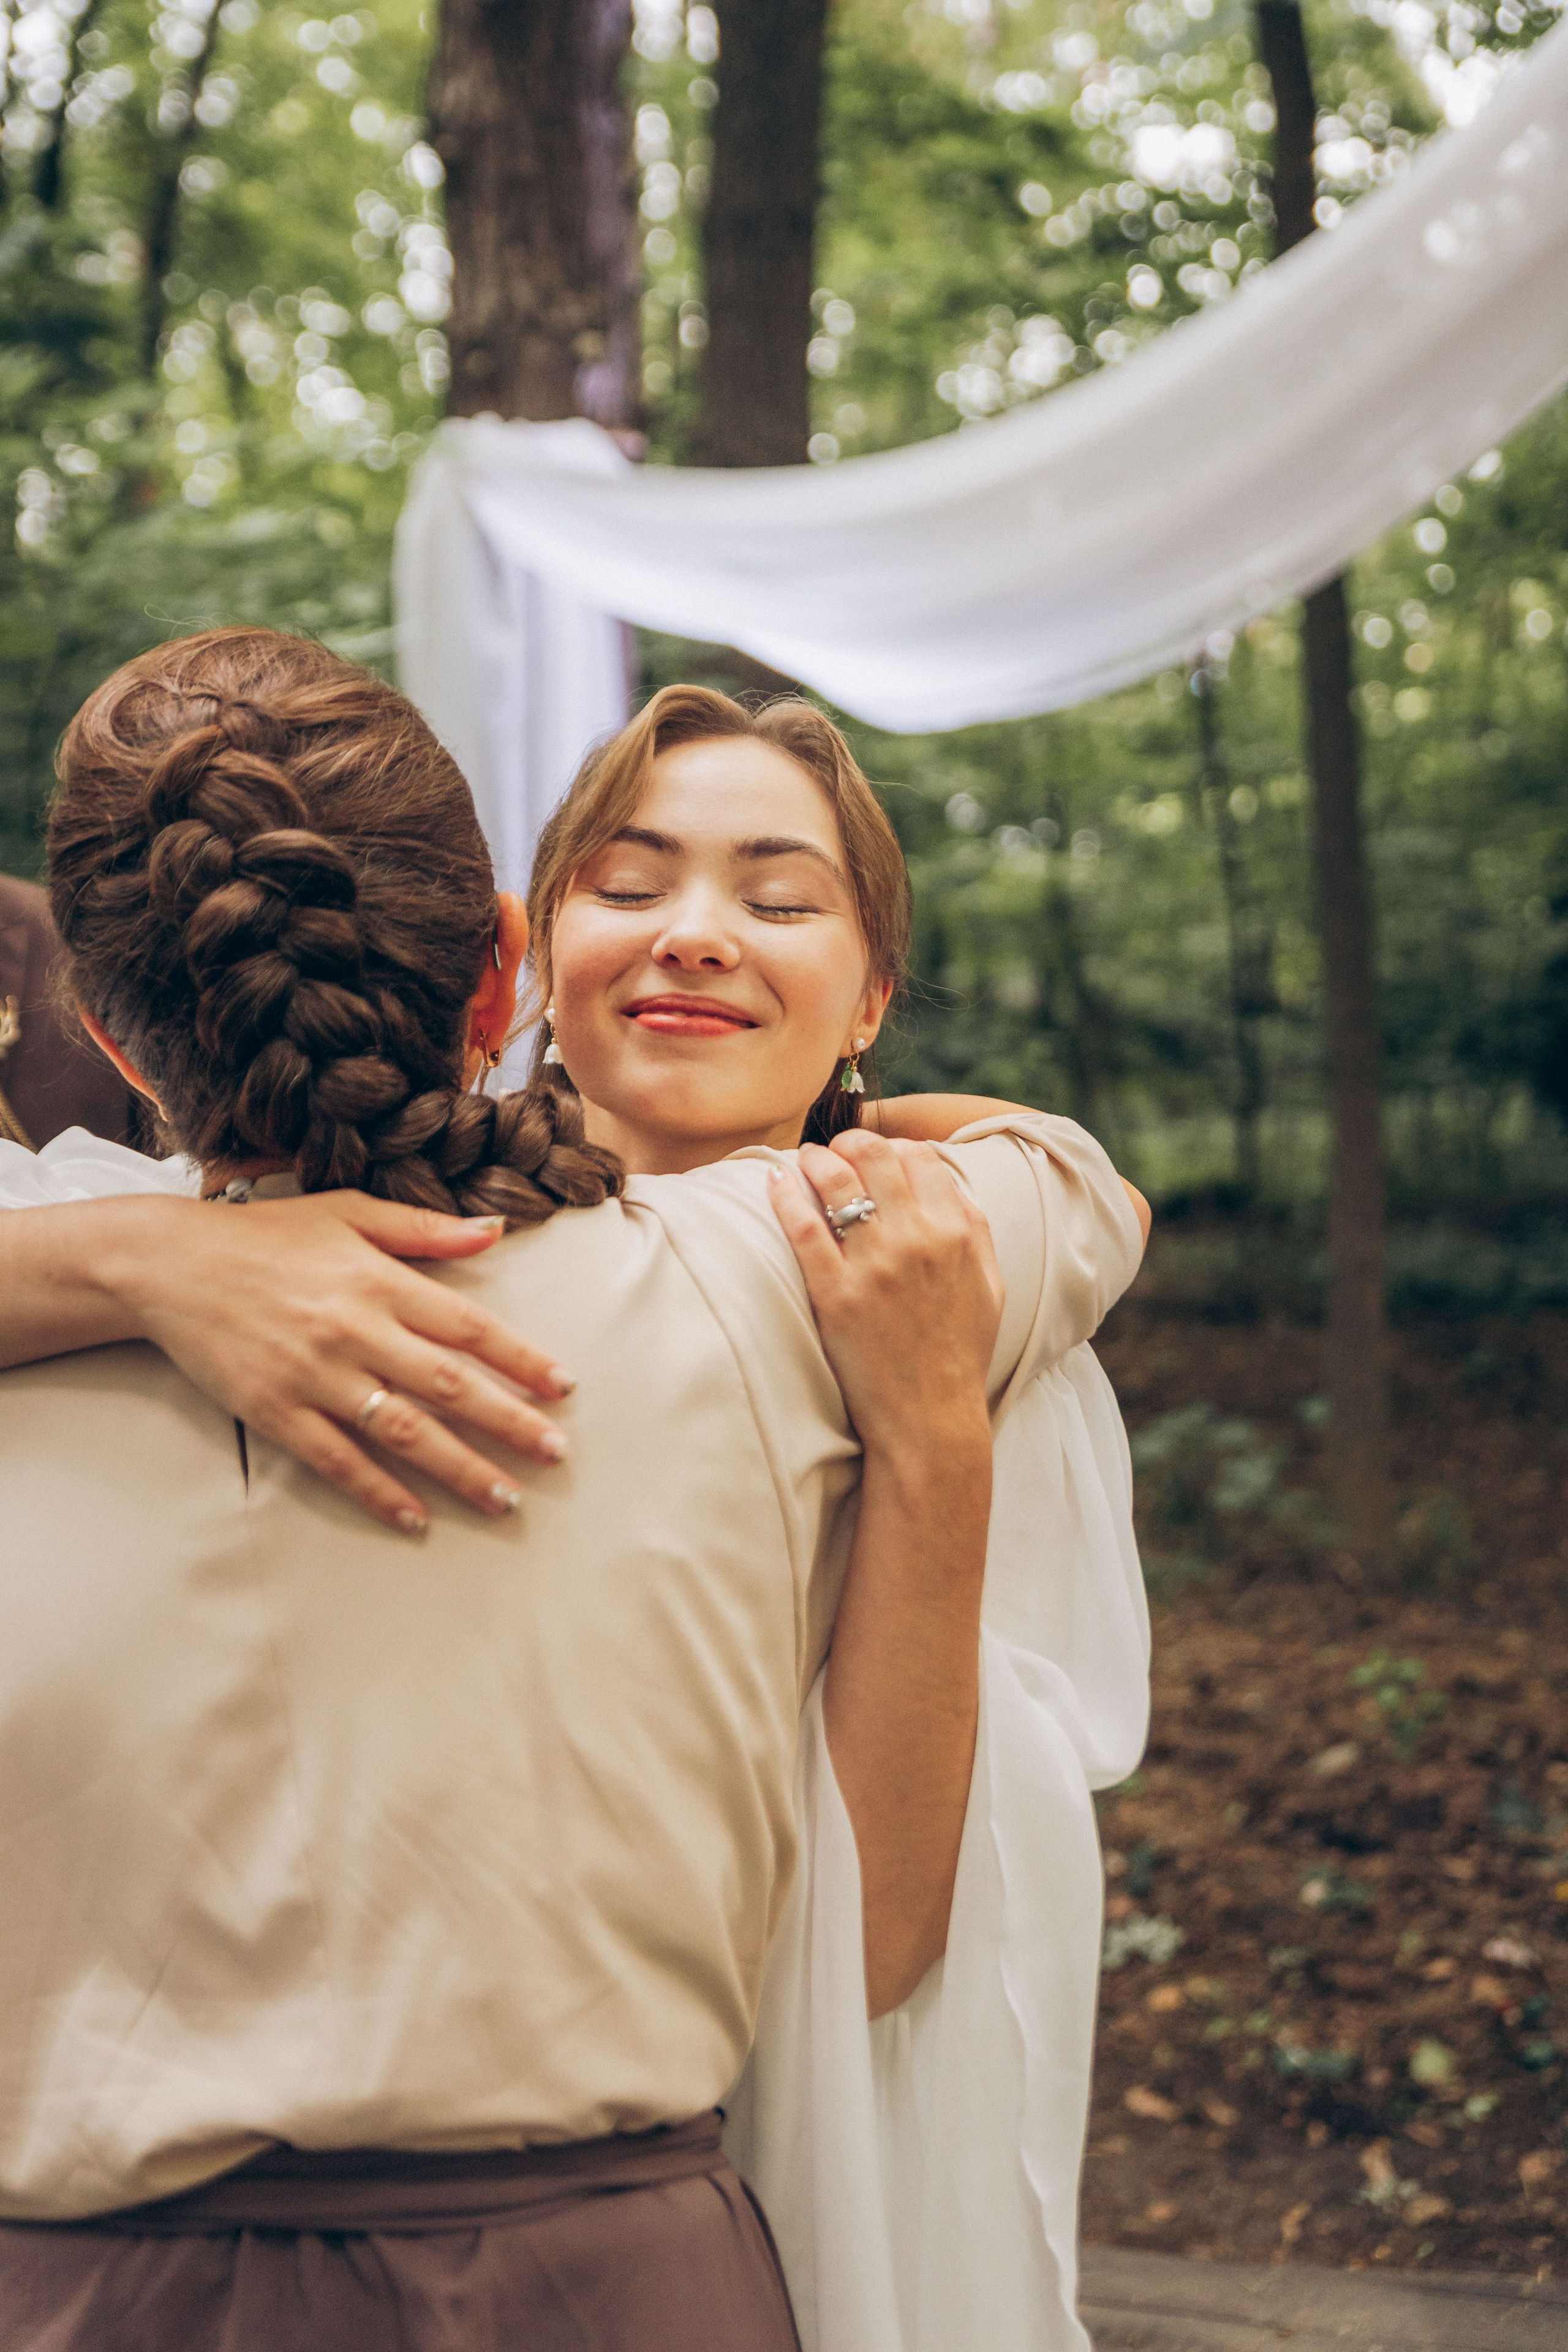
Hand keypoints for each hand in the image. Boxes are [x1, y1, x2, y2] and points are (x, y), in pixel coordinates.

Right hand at [104, 1192, 575, 1534]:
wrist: (170, 1264)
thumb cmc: (267, 1235)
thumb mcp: (349, 1212)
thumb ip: (425, 1228)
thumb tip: (495, 1229)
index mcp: (378, 1280)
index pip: (468, 1326)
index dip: (520, 1359)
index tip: (563, 1388)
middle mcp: (355, 1330)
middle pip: (448, 1386)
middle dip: (509, 1423)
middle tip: (555, 1455)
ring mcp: (315, 1376)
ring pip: (403, 1431)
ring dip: (460, 1469)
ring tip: (506, 1498)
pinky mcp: (276, 1411)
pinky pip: (337, 1460)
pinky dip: (379, 1492)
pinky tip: (417, 1517)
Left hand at [768, 1129, 1001, 1459]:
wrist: (931, 1418)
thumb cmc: (960, 1354)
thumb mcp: (989, 1286)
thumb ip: (974, 1229)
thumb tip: (948, 1183)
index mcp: (957, 1233)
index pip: (920, 1157)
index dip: (894, 1146)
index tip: (876, 1154)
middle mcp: (918, 1239)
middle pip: (875, 1155)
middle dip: (850, 1141)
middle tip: (834, 1149)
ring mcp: (875, 1265)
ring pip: (836, 1180)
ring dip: (815, 1159)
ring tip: (803, 1161)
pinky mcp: (835, 1293)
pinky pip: (803, 1226)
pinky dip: (786, 1195)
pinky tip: (777, 1182)